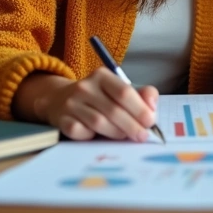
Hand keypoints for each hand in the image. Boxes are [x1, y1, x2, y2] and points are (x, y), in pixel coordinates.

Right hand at [35, 69, 158, 141]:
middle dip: (132, 126)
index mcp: (102, 75)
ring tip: (124, 136)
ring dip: (116, 133)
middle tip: (142, 136)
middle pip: (113, 110)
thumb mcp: (119, 90)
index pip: (124, 92)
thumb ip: (141, 95)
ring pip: (99, 123)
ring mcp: (71, 103)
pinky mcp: (62, 120)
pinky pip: (81, 132)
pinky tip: (97, 136)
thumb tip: (152, 107)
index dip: (139, 109)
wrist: (59, 100)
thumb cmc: (99, 98)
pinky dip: (92, 136)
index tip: (150, 121)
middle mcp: (85, 87)